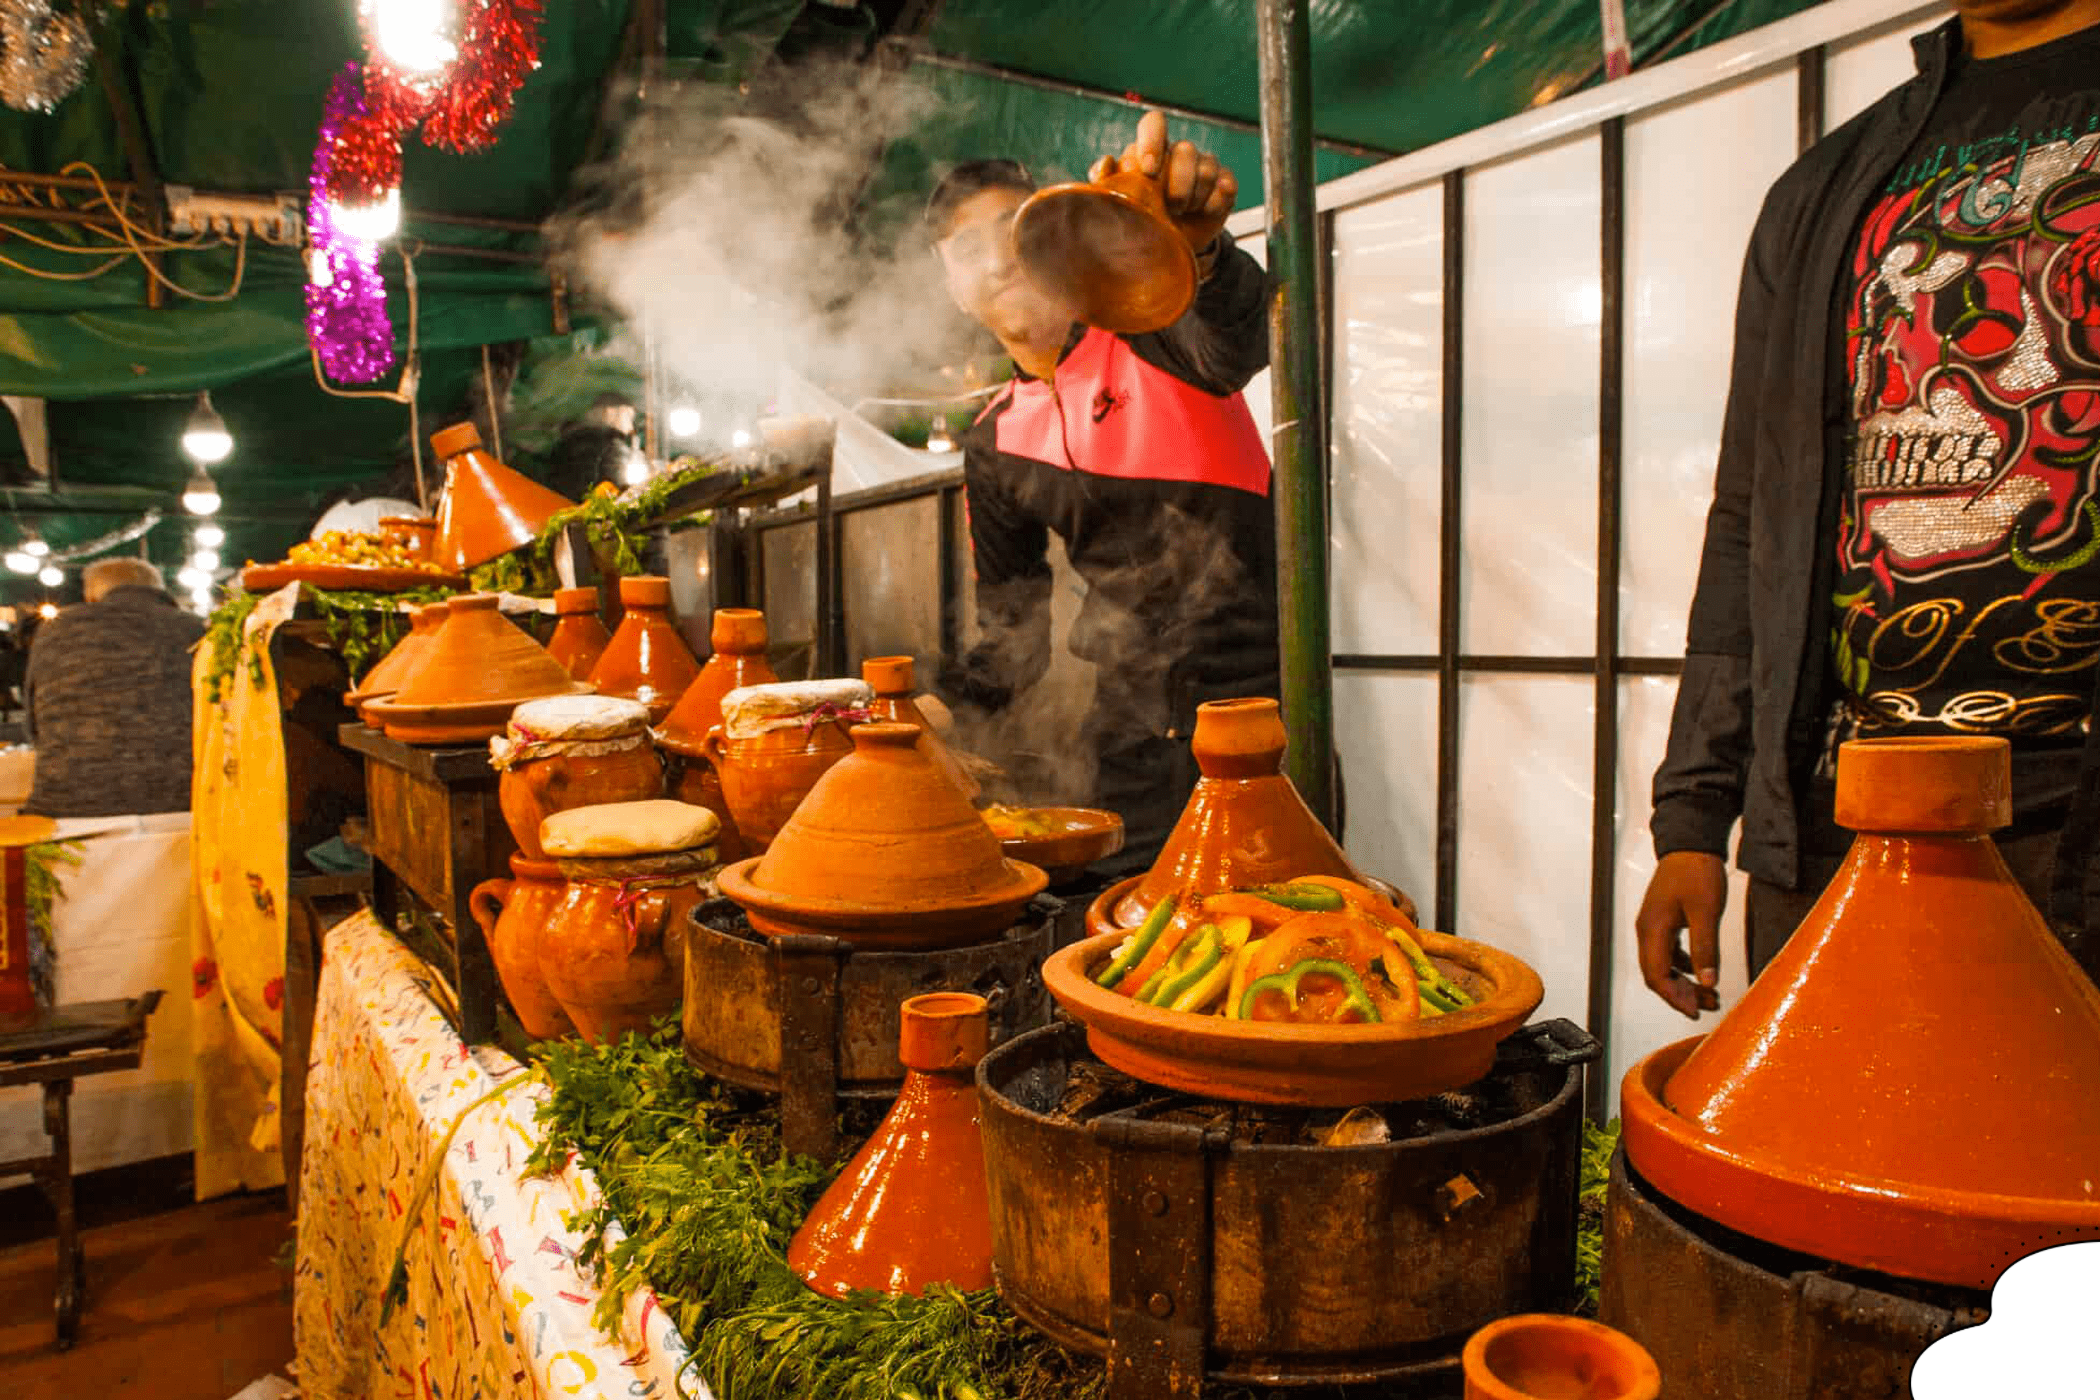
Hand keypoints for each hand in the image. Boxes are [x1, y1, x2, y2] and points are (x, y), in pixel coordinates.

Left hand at [1088, 109, 1237, 255]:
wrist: (1169, 248)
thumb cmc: (1142, 220)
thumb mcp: (1122, 204)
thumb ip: (1108, 183)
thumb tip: (1106, 165)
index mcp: (1151, 150)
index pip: (1154, 124)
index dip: (1153, 142)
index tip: (1149, 171)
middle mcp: (1179, 153)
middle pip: (1185, 149)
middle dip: (1178, 182)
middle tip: (1169, 207)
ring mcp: (1204, 166)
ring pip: (1206, 168)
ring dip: (1194, 198)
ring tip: (1181, 215)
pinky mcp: (1224, 184)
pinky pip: (1225, 186)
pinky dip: (1214, 203)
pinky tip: (1203, 213)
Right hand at [1634, 851, 1726, 1018]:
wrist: (1691, 844)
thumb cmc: (1696, 873)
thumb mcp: (1705, 913)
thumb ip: (1705, 949)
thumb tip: (1707, 982)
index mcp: (1653, 930)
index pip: (1656, 976)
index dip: (1674, 998)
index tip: (1695, 1011)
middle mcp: (1647, 930)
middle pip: (1656, 974)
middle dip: (1680, 995)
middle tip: (1707, 1005)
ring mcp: (1653, 925)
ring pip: (1662, 965)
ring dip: (1682, 983)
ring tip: (1708, 994)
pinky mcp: (1663, 920)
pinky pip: (1668, 953)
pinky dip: (1683, 967)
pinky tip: (1700, 971)